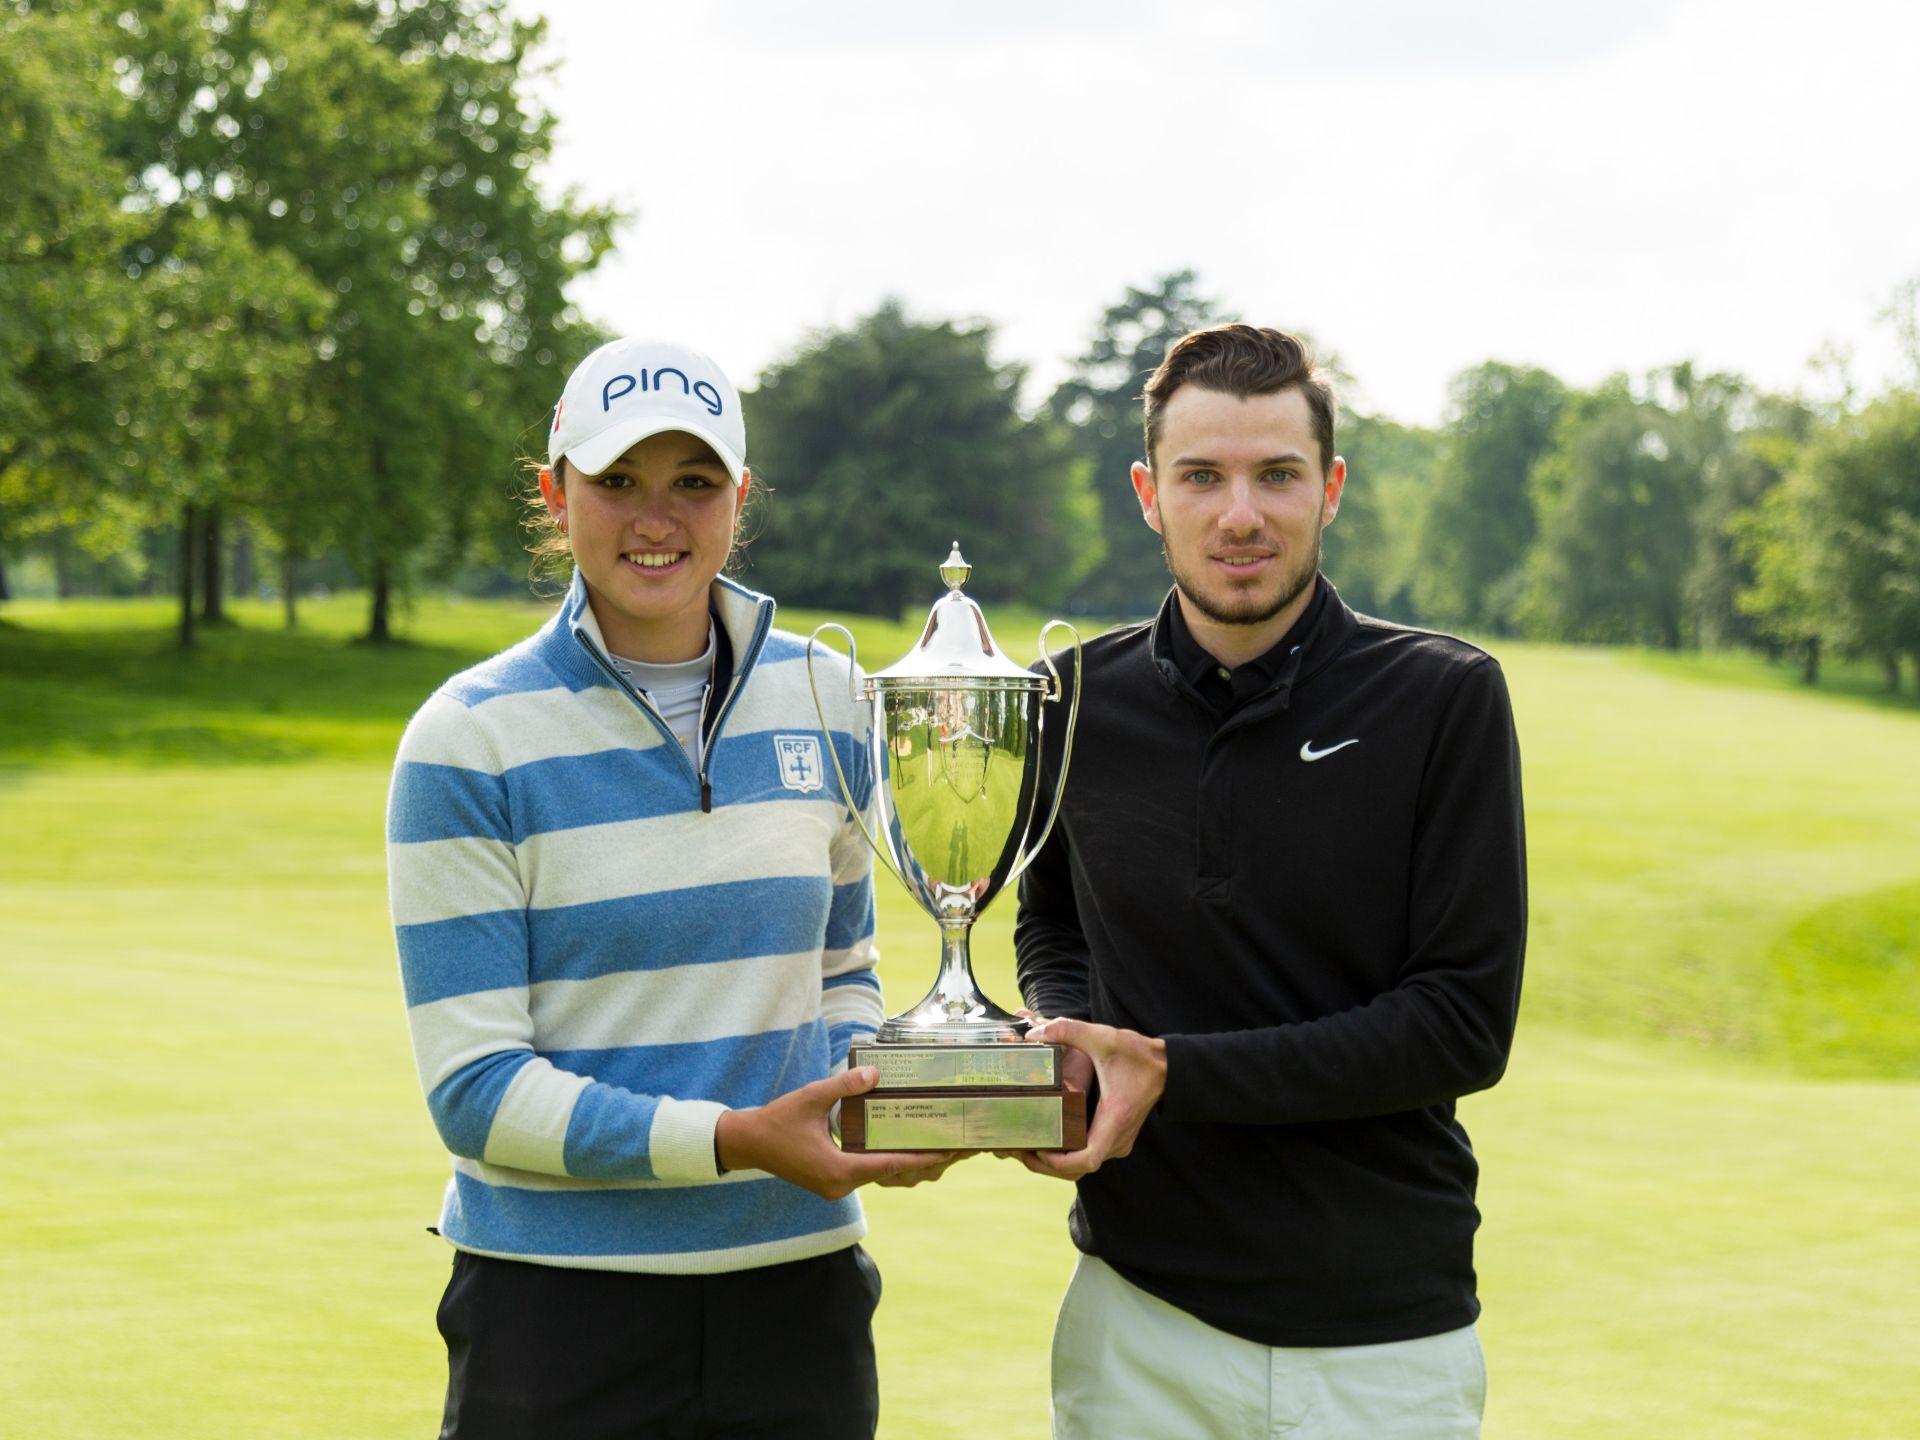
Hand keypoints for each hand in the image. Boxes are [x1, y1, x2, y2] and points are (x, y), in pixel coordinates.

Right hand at [715, 1067, 961, 1199]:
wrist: (749, 1144)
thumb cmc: (778, 1120)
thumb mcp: (812, 1097)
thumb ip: (844, 1085)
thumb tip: (875, 1073)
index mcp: (838, 1170)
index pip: (890, 1165)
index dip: (921, 1157)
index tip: (947, 1152)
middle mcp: (840, 1185)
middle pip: (890, 1173)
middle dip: (919, 1160)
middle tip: (950, 1146)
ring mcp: (836, 1187)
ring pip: (879, 1175)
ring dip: (903, 1162)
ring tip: (933, 1146)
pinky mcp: (831, 1182)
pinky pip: (866, 1173)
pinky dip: (885, 1161)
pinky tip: (900, 1146)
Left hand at [1016, 1017, 1165, 1180]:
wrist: (1165, 1066)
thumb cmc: (1137, 1055)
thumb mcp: (1103, 1038)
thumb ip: (1068, 1030)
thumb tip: (1034, 1034)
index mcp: (1114, 1119)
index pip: (1087, 1159)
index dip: (1059, 1162)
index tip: (1038, 1151)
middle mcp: (1118, 1138)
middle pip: (1080, 1169)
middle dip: (1048, 1165)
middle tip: (1020, 1151)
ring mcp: (1118, 1142)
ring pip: (1083, 1166)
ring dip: (1057, 1164)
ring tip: (1028, 1149)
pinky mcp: (1115, 1138)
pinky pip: (1089, 1156)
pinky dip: (1068, 1156)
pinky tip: (1048, 1141)